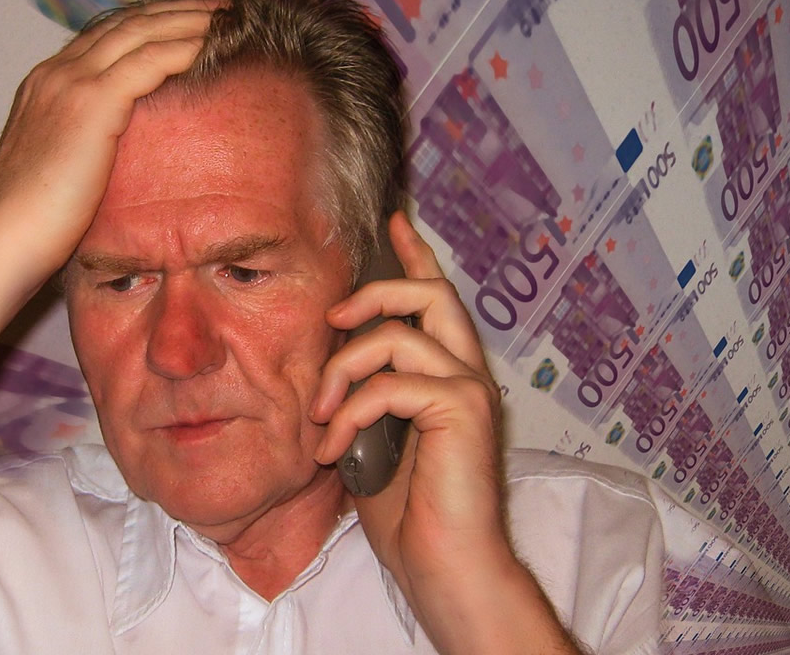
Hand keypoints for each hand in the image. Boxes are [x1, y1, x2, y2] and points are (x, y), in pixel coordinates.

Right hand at [0, 0, 223, 280]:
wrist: (4, 239)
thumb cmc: (34, 222)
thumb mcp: (60, 168)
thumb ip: (84, 145)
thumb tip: (113, 156)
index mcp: (46, 84)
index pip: (106, 35)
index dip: (150, 22)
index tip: (187, 19)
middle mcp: (56, 73)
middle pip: (126, 23)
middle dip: (176, 9)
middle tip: (219, 5)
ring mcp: (71, 83)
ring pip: (141, 32)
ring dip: (187, 19)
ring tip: (225, 14)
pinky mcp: (91, 103)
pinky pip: (149, 61)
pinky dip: (182, 47)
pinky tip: (211, 43)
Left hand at [312, 211, 576, 652]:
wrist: (446, 568)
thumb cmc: (412, 515)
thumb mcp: (376, 441)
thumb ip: (368, 397)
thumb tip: (332, 369)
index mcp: (451, 375)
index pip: (436, 299)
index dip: (415, 255)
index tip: (392, 221)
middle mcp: (469, 373)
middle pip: (430, 293)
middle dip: (375, 291)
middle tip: (334, 314)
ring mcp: (470, 388)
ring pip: (398, 335)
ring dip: (342, 371)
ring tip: (319, 416)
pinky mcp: (463, 410)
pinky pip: (391, 383)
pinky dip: (350, 411)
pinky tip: (333, 447)